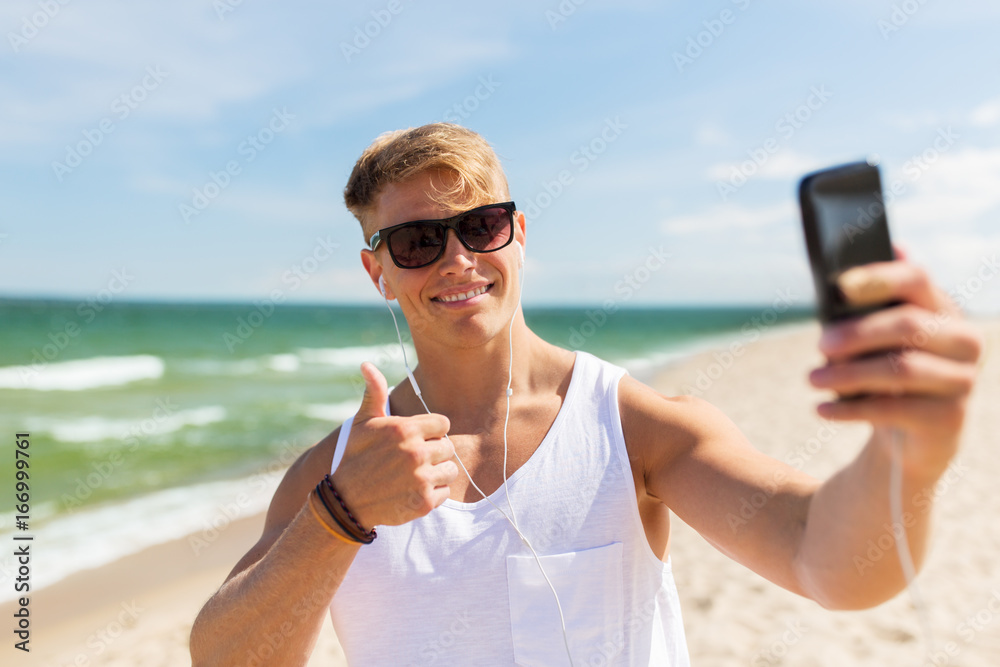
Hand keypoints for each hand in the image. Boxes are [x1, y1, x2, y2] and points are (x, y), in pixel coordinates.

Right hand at [330, 362, 457, 526]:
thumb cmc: (354, 457)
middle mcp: (416, 452)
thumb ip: (374, 393)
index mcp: (405, 429)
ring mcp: (421, 478)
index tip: (417, 440)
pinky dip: (433, 494)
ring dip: (437, 474)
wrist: (344, 502)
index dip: (431, 432)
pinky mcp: (424, 502)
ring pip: (451, 470)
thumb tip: (367, 364)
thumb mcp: (362, 424)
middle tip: (413, 461)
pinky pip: (445, 492)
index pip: (443, 424)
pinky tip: (413, 491)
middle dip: (434, 453)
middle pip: (448, 447)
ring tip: (415, 476)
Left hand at [807, 250, 983, 474]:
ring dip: (849, 374)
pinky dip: (850, 409)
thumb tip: (847, 280)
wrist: (907, 436)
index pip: (916, 279)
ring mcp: (962, 379)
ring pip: (902, 368)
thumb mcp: (870, 343)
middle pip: (909, 324)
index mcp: (940, 309)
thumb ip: (860, 313)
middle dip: (857, 334)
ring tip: (812, 379)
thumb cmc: (882, 375)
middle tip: (821, 345)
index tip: (842, 286)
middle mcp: (962, 340)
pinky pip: (895, 409)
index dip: (879, 279)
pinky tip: (822, 409)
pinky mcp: (950, 417)